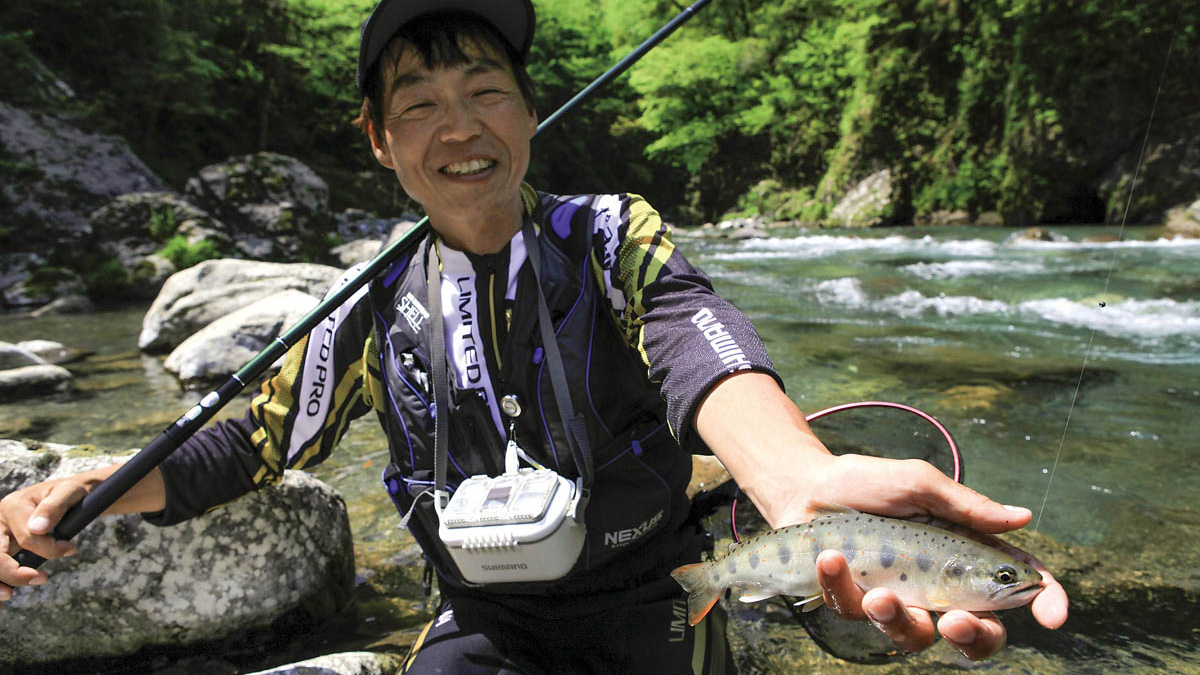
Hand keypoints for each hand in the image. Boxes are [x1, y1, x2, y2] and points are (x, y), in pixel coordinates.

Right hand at [0, 477, 87, 605]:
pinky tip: (4, 594)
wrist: (68, 494)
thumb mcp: (69, 492)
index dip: (49, 549)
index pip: (25, 537)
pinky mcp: (3, 545)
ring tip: (9, 595)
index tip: (70, 549)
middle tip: (40, 579)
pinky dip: (0, 580)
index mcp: (13, 505)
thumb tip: (38, 528)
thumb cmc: (69, 492)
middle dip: (12, 572)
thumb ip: (53, 508)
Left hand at [799, 454, 1068, 659]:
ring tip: (878, 593)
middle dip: (975, 637)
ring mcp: (896, 599)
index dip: (1042, 601)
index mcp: (965, 554)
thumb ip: (964, 505)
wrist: (804, 486)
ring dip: (897, 617)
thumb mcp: (918, 482)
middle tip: (959, 622)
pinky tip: (830, 557)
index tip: (1052, 615)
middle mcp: (937, 586)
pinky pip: (854, 611)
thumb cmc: (868, 482)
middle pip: (976, 633)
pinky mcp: (854, 602)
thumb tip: (1022, 517)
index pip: (1015, 584)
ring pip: (913, 635)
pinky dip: (841, 585)